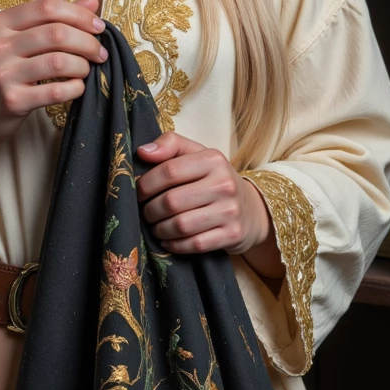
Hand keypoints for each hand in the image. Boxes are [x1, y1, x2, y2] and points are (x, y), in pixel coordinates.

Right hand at [0, 0, 106, 166]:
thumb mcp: (16, 41)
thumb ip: (52, 20)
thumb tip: (92, 1)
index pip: (46, 7)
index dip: (79, 15)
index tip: (98, 27)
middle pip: (57, 33)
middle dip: (88, 42)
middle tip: (100, 52)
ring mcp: (2, 74)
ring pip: (59, 61)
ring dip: (83, 66)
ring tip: (87, 70)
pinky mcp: (12, 101)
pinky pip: (55, 91)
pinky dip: (75, 88)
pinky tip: (77, 87)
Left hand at [136, 132, 272, 258]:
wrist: (250, 208)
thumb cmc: (213, 179)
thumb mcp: (196, 154)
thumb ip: (170, 145)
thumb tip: (142, 152)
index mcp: (213, 159)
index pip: (169, 171)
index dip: (146, 184)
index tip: (139, 193)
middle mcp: (224, 183)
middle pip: (171, 201)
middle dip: (150, 210)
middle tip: (146, 213)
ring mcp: (230, 211)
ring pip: (181, 225)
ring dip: (160, 229)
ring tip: (156, 226)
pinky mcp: (232, 234)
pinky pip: (194, 244)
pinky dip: (175, 245)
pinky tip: (169, 240)